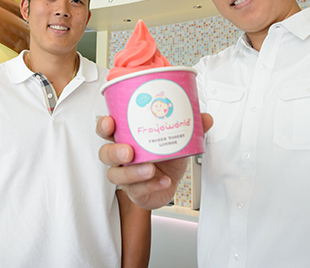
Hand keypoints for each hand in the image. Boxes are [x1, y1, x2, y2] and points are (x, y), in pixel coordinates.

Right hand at [97, 113, 212, 209]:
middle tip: (129, 151)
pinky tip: (163, 180)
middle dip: (114, 152)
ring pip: (117, 176)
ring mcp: (125, 176)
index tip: (110, 121)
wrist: (170, 180)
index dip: (104, 126)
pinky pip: (137, 190)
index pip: (106, 130)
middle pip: (105, 154)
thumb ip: (190, 127)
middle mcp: (121, 157)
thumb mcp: (177, 138)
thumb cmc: (164, 156)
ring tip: (149, 169)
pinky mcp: (135, 192)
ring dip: (132, 173)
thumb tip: (204, 118)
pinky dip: (151, 185)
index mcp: (126, 138)